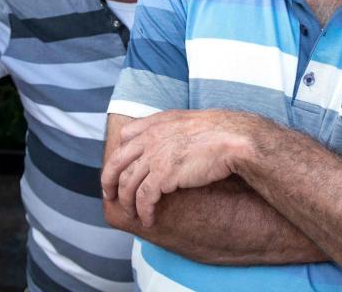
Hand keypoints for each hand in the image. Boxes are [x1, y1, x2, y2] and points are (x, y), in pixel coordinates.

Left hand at [101, 110, 257, 226]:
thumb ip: (170, 128)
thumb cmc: (219, 132)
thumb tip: (168, 139)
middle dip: (109, 182)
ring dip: (127, 203)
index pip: (125, 136)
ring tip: (133, 214)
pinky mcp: (163, 175)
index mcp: (155, 123)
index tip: (121, 169)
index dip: (121, 154)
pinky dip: (143, 211)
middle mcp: (150, 138)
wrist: (233, 139)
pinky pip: (144, 198)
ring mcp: (154, 156)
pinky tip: (148, 220)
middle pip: (116, 162)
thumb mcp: (188, 121)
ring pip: (127, 184)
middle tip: (110, 196)